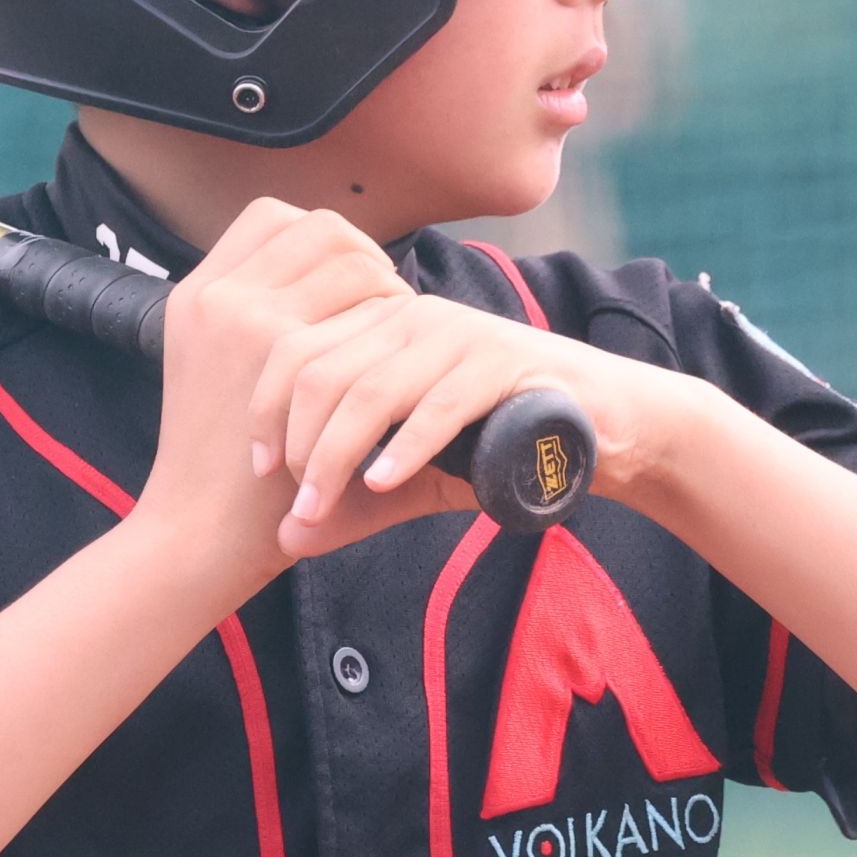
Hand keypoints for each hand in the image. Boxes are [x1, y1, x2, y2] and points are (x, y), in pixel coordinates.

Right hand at [131, 200, 457, 592]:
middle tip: (383, 304)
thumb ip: (253, 324)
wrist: (196, 530)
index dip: (322, 241)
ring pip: (349, 258)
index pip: (271, 218)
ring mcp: (249, 319)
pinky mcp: (283, 353)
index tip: (346, 283)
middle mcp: (218, 295)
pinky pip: (365, 305)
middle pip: (319, 228)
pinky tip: (399, 358)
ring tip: (392, 334)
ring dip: (384, 287)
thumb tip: (323, 288)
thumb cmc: (215, 467)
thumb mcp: (210, 372)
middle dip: (365, 256)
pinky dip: (393, 321)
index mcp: (197, 295)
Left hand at [256, 264, 712, 554]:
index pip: (296, 348)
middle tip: (292, 500)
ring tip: (321, 505)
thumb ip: (352, 501)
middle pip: (323, 367)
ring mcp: (458, 335)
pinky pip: (442, 401)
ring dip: (338, 452)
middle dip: (296, 440)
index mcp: (380, 325)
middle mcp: (411, 317)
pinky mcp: (503, 362)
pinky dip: (407, 446)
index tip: (256, 469)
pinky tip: (384, 482)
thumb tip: (284, 538)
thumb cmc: (497, 447)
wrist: (600, 429)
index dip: (264, 408)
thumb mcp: (413, 477)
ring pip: (373, 386)